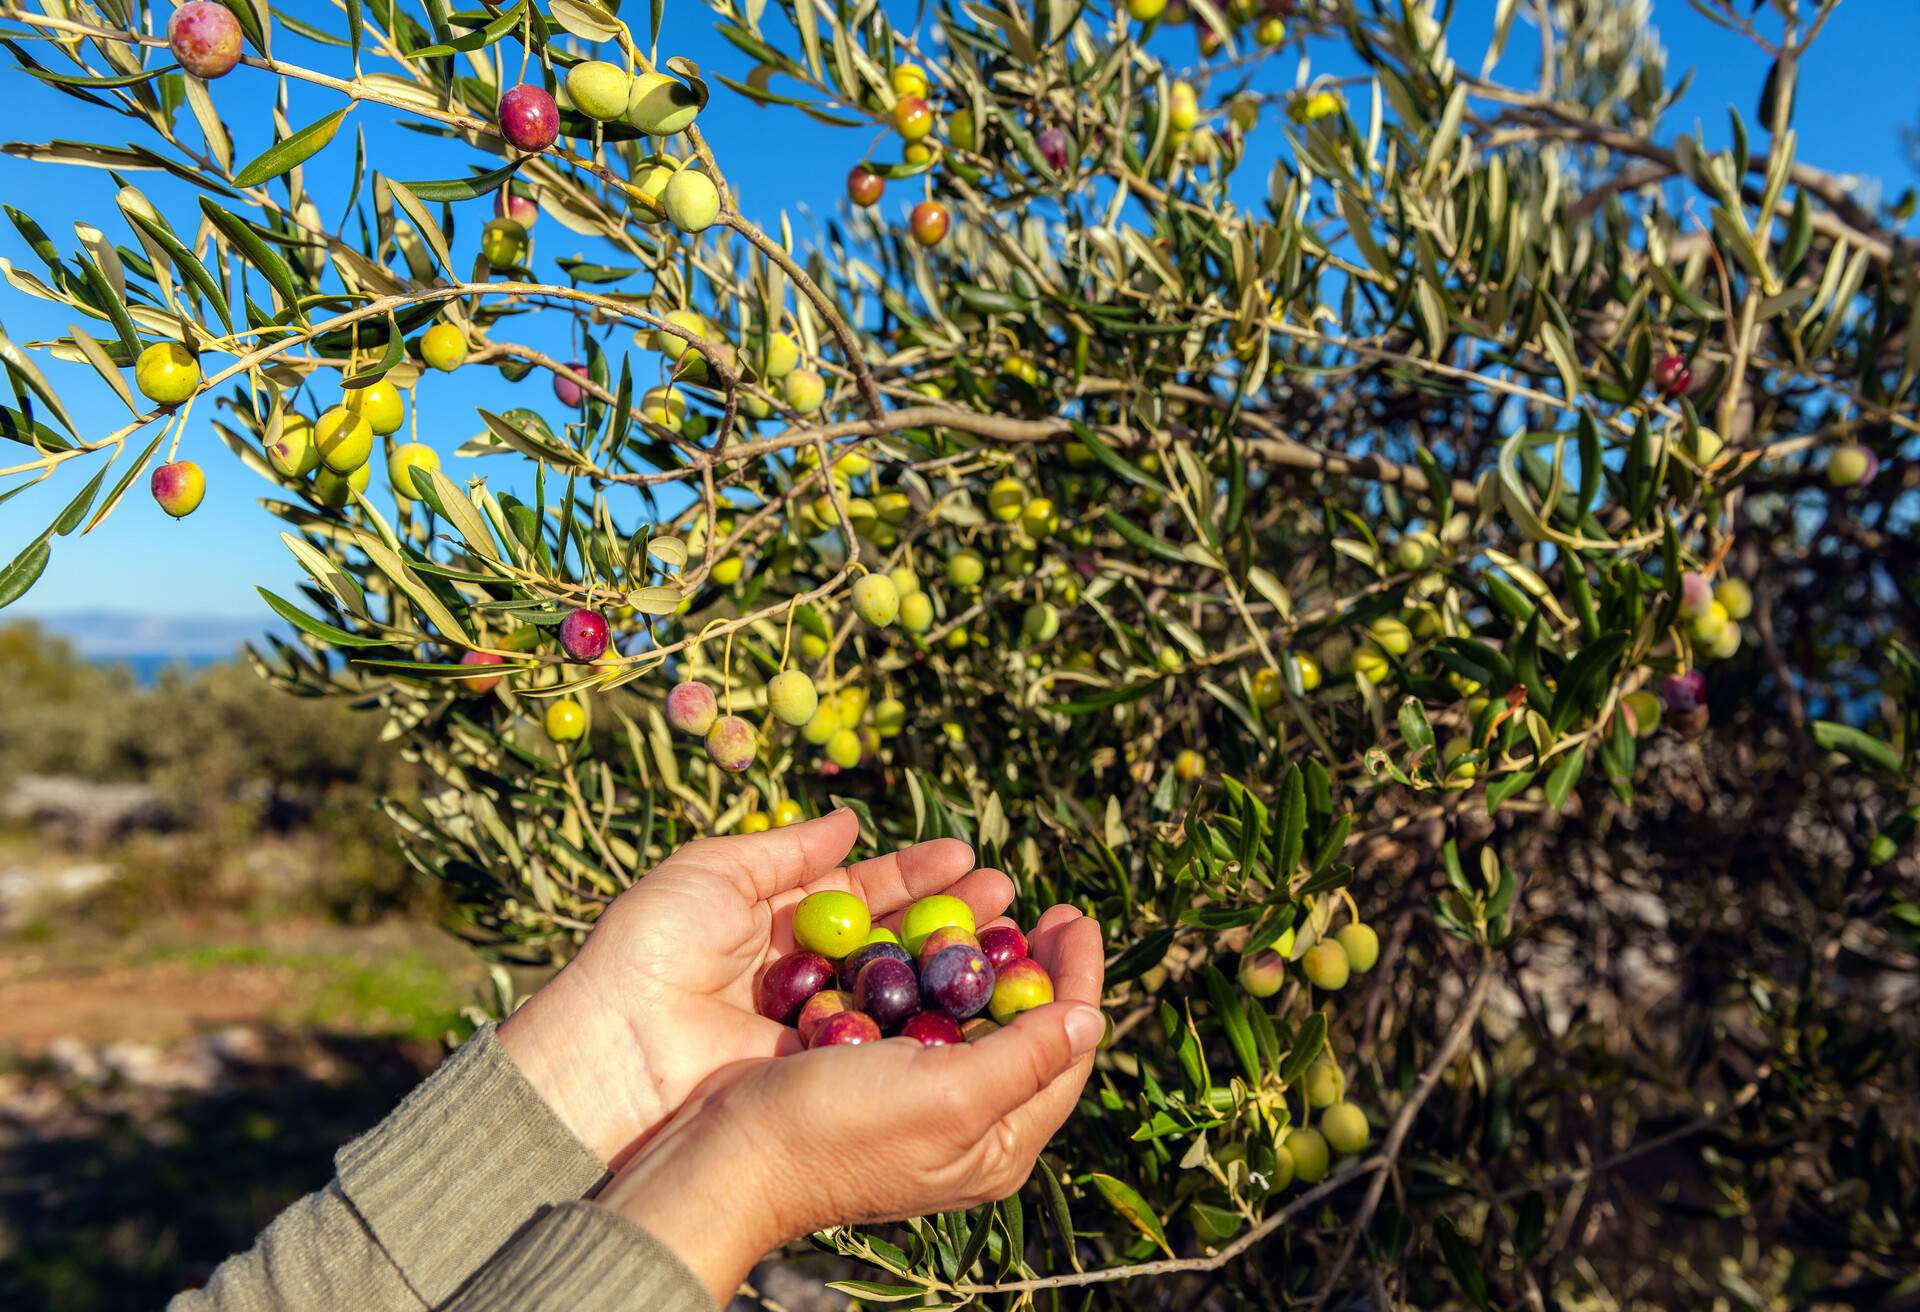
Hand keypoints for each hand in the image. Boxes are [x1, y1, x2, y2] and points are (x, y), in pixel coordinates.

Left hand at [497, 810, 1014, 1162]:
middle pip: (893, 941)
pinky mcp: (818, 1072)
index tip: (969, 855)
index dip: (915, 874)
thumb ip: (784, 851)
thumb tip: (849, 822)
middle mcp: (804, 977)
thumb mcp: (712, 873)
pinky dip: (927, 1018)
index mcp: (774, 925)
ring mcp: (815, 1027)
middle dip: (950, 914)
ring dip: (952, 962)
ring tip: (1007, 929)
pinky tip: (970, 992)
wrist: (612, 1046)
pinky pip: (882, 1039)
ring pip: (898, 990)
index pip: (863, 894)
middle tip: (1007, 893)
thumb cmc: (650, 949)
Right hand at [594, 904, 1105, 1302]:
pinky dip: (928, 968)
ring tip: (985, 902)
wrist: (724, 1155)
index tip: (1072, 915)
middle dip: (1032, 961)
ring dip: (981, 955)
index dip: (1077, 978)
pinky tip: (922, 935)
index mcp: (998, 1143)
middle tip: (1034, 905)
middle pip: (1023, 1028)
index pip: (1064, 1050)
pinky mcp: (871, 1073)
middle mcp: (968, 1124)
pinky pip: (918, 1011)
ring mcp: (918, 1098)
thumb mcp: (949, 1096)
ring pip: (970, 1013)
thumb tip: (1090, 1019)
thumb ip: (1025, 1058)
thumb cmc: (838, 1131)